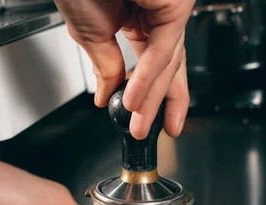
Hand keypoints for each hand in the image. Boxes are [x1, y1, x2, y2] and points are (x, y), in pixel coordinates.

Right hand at [55, 0, 194, 138]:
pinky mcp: (175, 4)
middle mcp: (159, 12)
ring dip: (151, 97)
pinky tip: (134, 99)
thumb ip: (106, 65)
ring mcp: (170, 6)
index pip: (154, 63)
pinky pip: (163, 49)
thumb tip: (108, 95)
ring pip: (166, 62)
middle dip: (161, 103)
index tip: (141, 120)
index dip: (150, 95)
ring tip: (137, 123)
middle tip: (151, 131)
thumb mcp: (90, 31)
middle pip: (169, 65)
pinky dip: (147, 77)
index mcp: (141, 17)